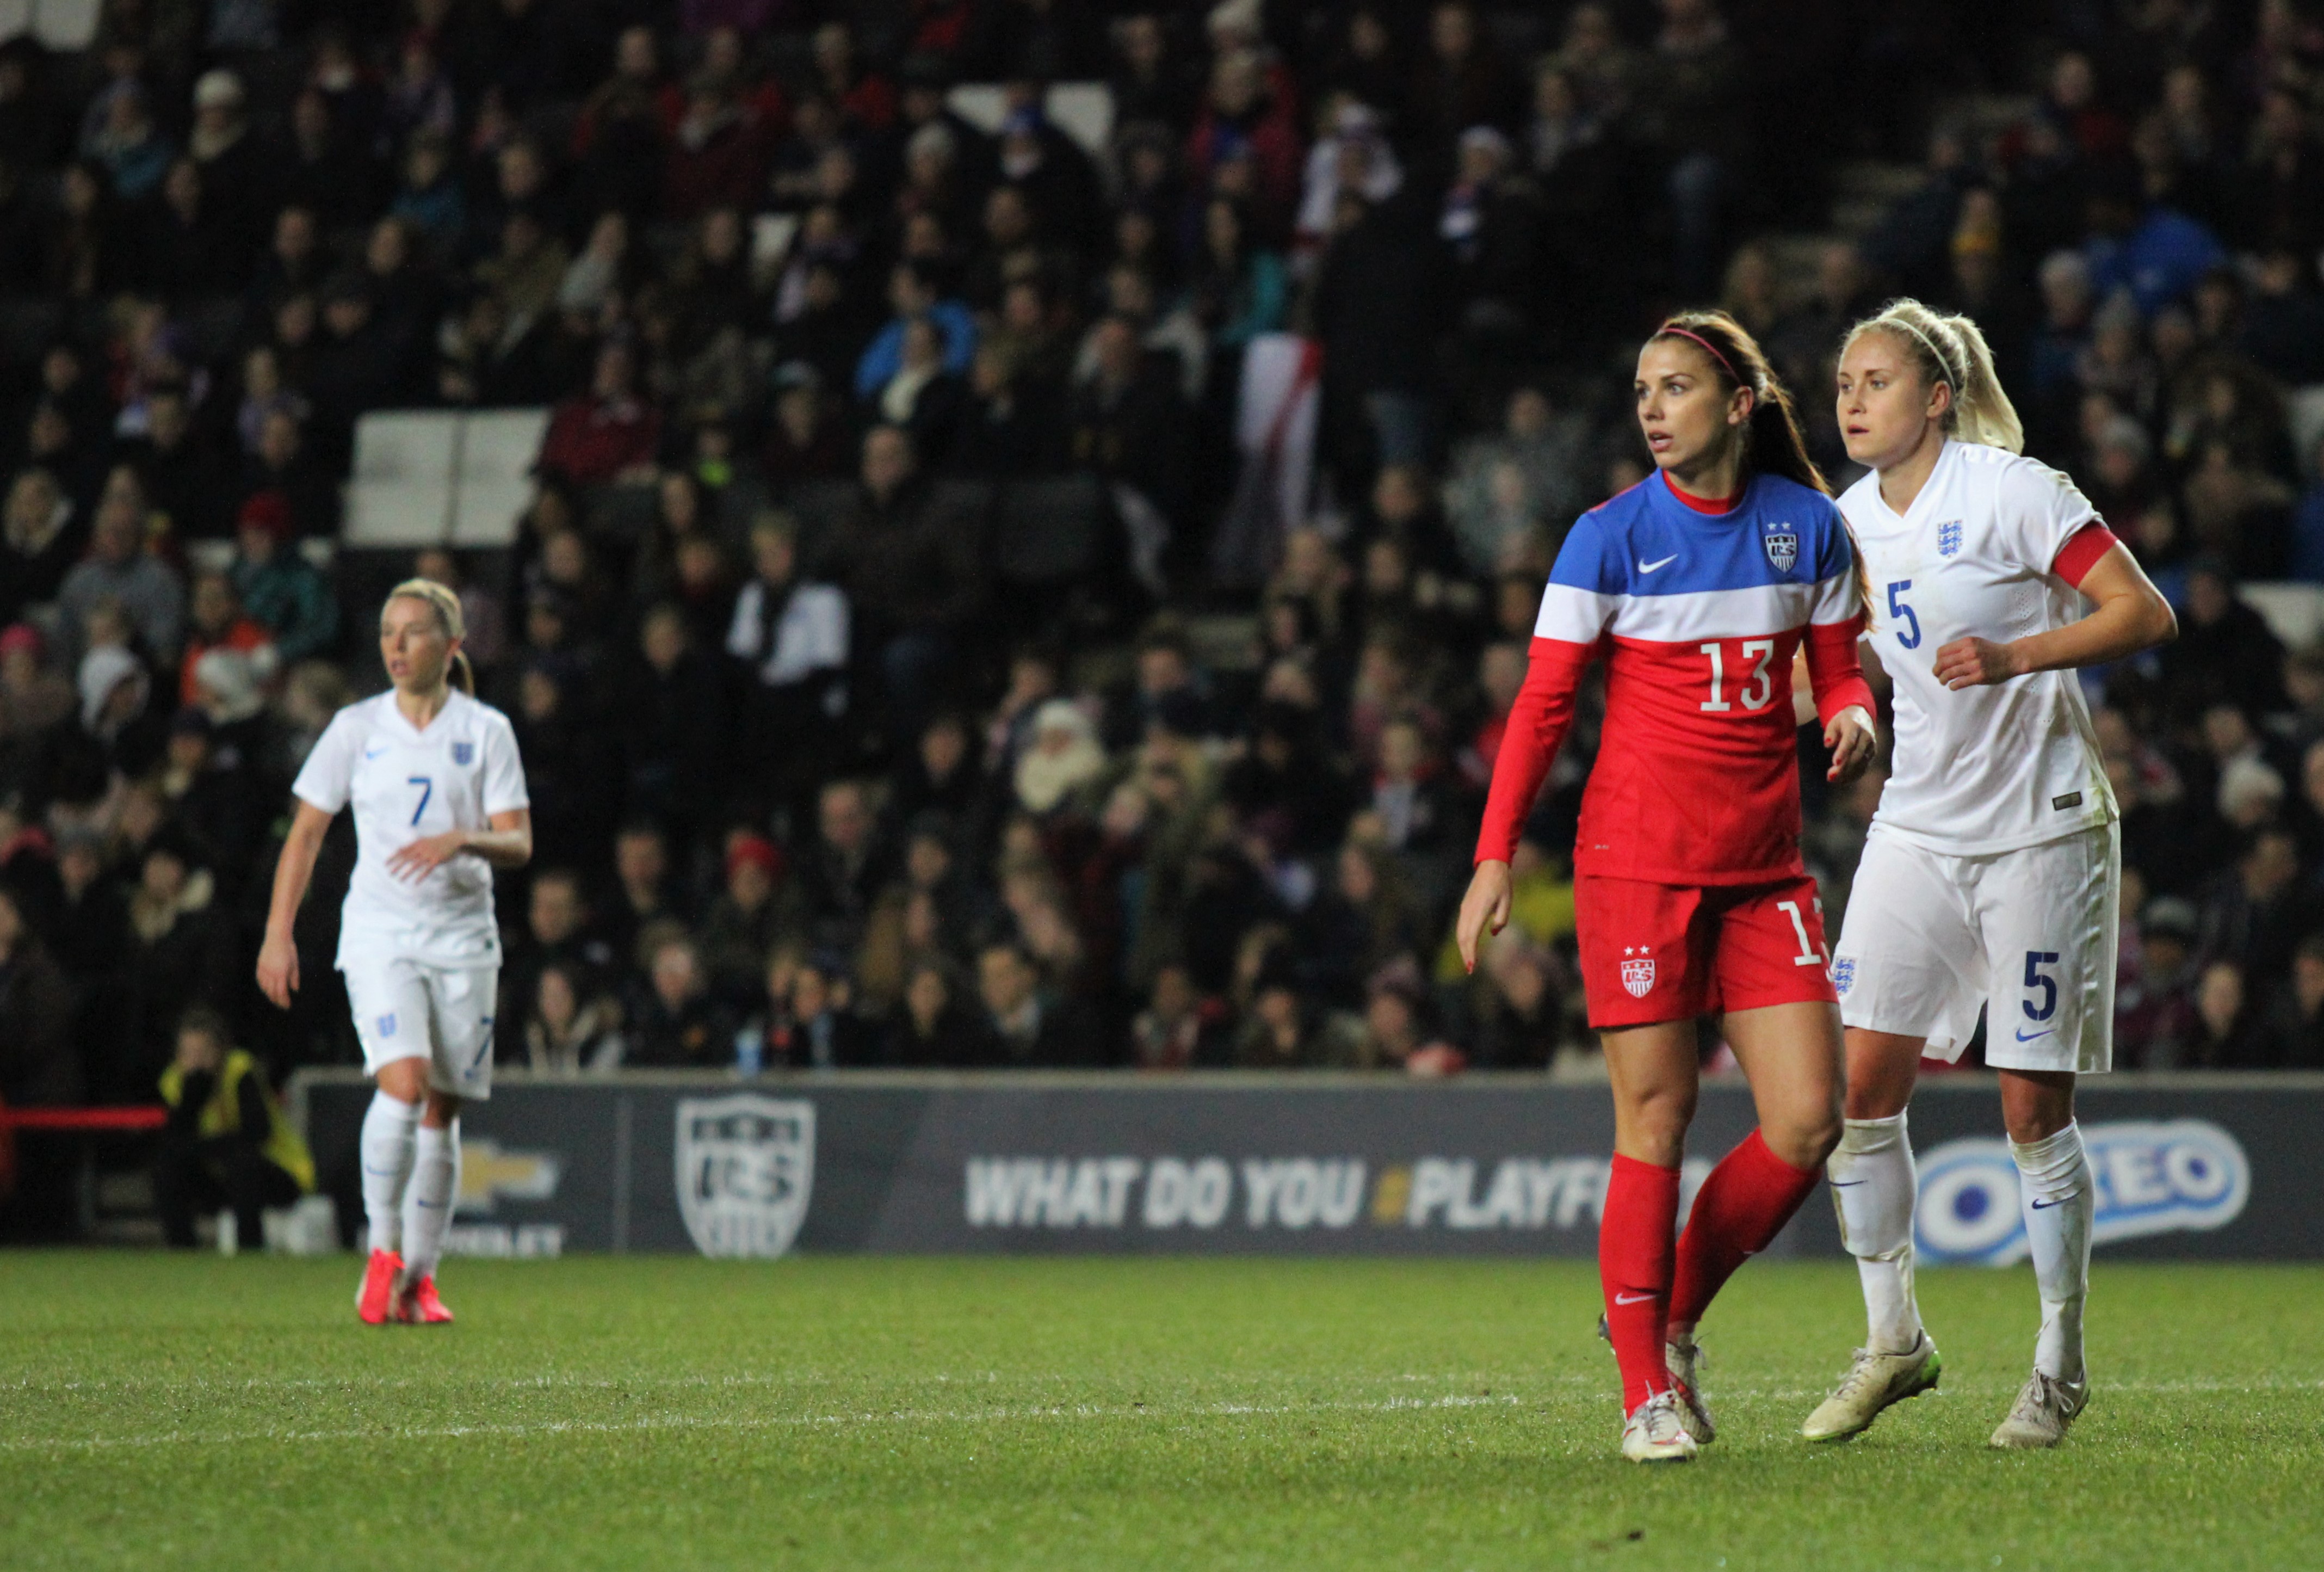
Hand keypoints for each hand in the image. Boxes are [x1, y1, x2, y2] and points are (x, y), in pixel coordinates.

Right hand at [255, 933, 299, 1009]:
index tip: (287, 1006)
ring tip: (275, 999)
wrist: (277, 937)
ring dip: (269, 995)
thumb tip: (294, 990)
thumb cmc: (289, 949)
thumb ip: (294, 978)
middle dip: (277, 1001)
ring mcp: (263, 970)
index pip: (281, 992)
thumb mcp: (295, 964)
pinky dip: (263, 987)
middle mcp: (270, 973)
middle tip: (282, 1006)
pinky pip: (259, 980)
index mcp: (281, 973)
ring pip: (264, 987)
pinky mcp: (259, 966)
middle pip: (272, 992)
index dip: (284, 1001)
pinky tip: (266, 990)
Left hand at [386, 830, 468, 881]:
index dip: (393, 857)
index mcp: (417, 843)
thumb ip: (411, 846)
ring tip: (400, 880)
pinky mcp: (436, 860)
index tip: (385, 864)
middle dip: (397, 866)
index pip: (402, 851)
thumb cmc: (437, 842)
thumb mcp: (423, 841)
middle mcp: (422, 848)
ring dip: (407, 873)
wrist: (453, 840)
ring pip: (415, 865)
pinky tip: (416, 882)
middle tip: (390, 873)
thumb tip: (398, 849)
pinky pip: (427, 870)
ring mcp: (429, 854)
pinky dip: (421, 876)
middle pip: (407, 858)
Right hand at [1456, 860, 1513, 974]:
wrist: (1491, 866)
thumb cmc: (1502, 883)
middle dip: (1465, 954)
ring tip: (1469, 961)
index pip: (1471, 936)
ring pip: (1460, 932)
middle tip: (1470, 969)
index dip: (1470, 952)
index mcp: (1479, 910)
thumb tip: (1493, 933)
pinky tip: (1468, 945)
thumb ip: (1501, 920)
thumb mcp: (1507, 902)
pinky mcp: (1465, 906)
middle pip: (1462, 937)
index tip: (1472, 966)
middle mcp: (1468, 910)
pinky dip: (1463, 939)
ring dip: (1463, 948)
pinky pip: (1461, 926)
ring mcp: (1465, 908)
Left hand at [1823, 704, 1877, 783]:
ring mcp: (1871, 747)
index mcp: (1855, 726)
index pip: (1850, 741)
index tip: (1835, 763)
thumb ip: (1830, 733)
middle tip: (1830, 776)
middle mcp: (1866, 737)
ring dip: (1847, 774)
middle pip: (1856, 755)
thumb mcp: (1834, 723)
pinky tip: (1842, 780)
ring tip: (1832, 779)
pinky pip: (1864, 767)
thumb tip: (1828, 744)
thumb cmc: (1844, 722)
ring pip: (1861, 763)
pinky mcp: (1872, 754)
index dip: (1843, 752)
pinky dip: (1853, 775)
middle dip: (1844, 767)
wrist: (1862, 718)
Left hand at [1932, 635, 2022, 690]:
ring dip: (1942, 679)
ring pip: (1949, 673)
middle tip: (1937, 675)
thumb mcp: (1975, 643)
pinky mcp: (1979, 676)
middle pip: (1942, 663)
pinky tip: (1953, 686)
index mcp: (1966, 642)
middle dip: (1936, 671)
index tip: (1939, 664)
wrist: (2012, 657)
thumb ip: (1960, 648)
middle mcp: (1969, 652)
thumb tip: (1942, 658)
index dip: (1937, 660)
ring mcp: (1974, 665)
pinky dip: (1953, 686)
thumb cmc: (1992, 651)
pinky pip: (1959, 682)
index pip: (1942, 652)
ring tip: (1943, 681)